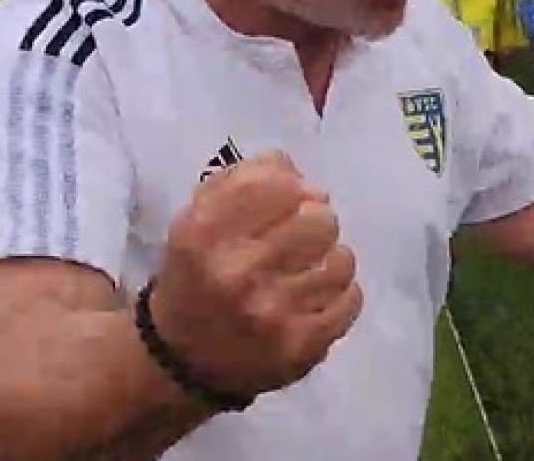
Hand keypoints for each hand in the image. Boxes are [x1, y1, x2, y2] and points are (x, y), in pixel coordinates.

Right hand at [150, 151, 363, 399]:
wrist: (183, 359)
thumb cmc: (196, 275)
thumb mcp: (196, 220)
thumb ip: (241, 181)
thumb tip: (297, 174)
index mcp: (204, 233)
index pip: (277, 183)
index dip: (291, 185)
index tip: (288, 199)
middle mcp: (236, 270)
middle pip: (318, 218)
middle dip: (315, 220)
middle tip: (303, 234)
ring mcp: (271, 312)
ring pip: (340, 259)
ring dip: (330, 257)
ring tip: (312, 266)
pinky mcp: (300, 346)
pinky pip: (350, 299)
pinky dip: (341, 292)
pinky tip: (318, 294)